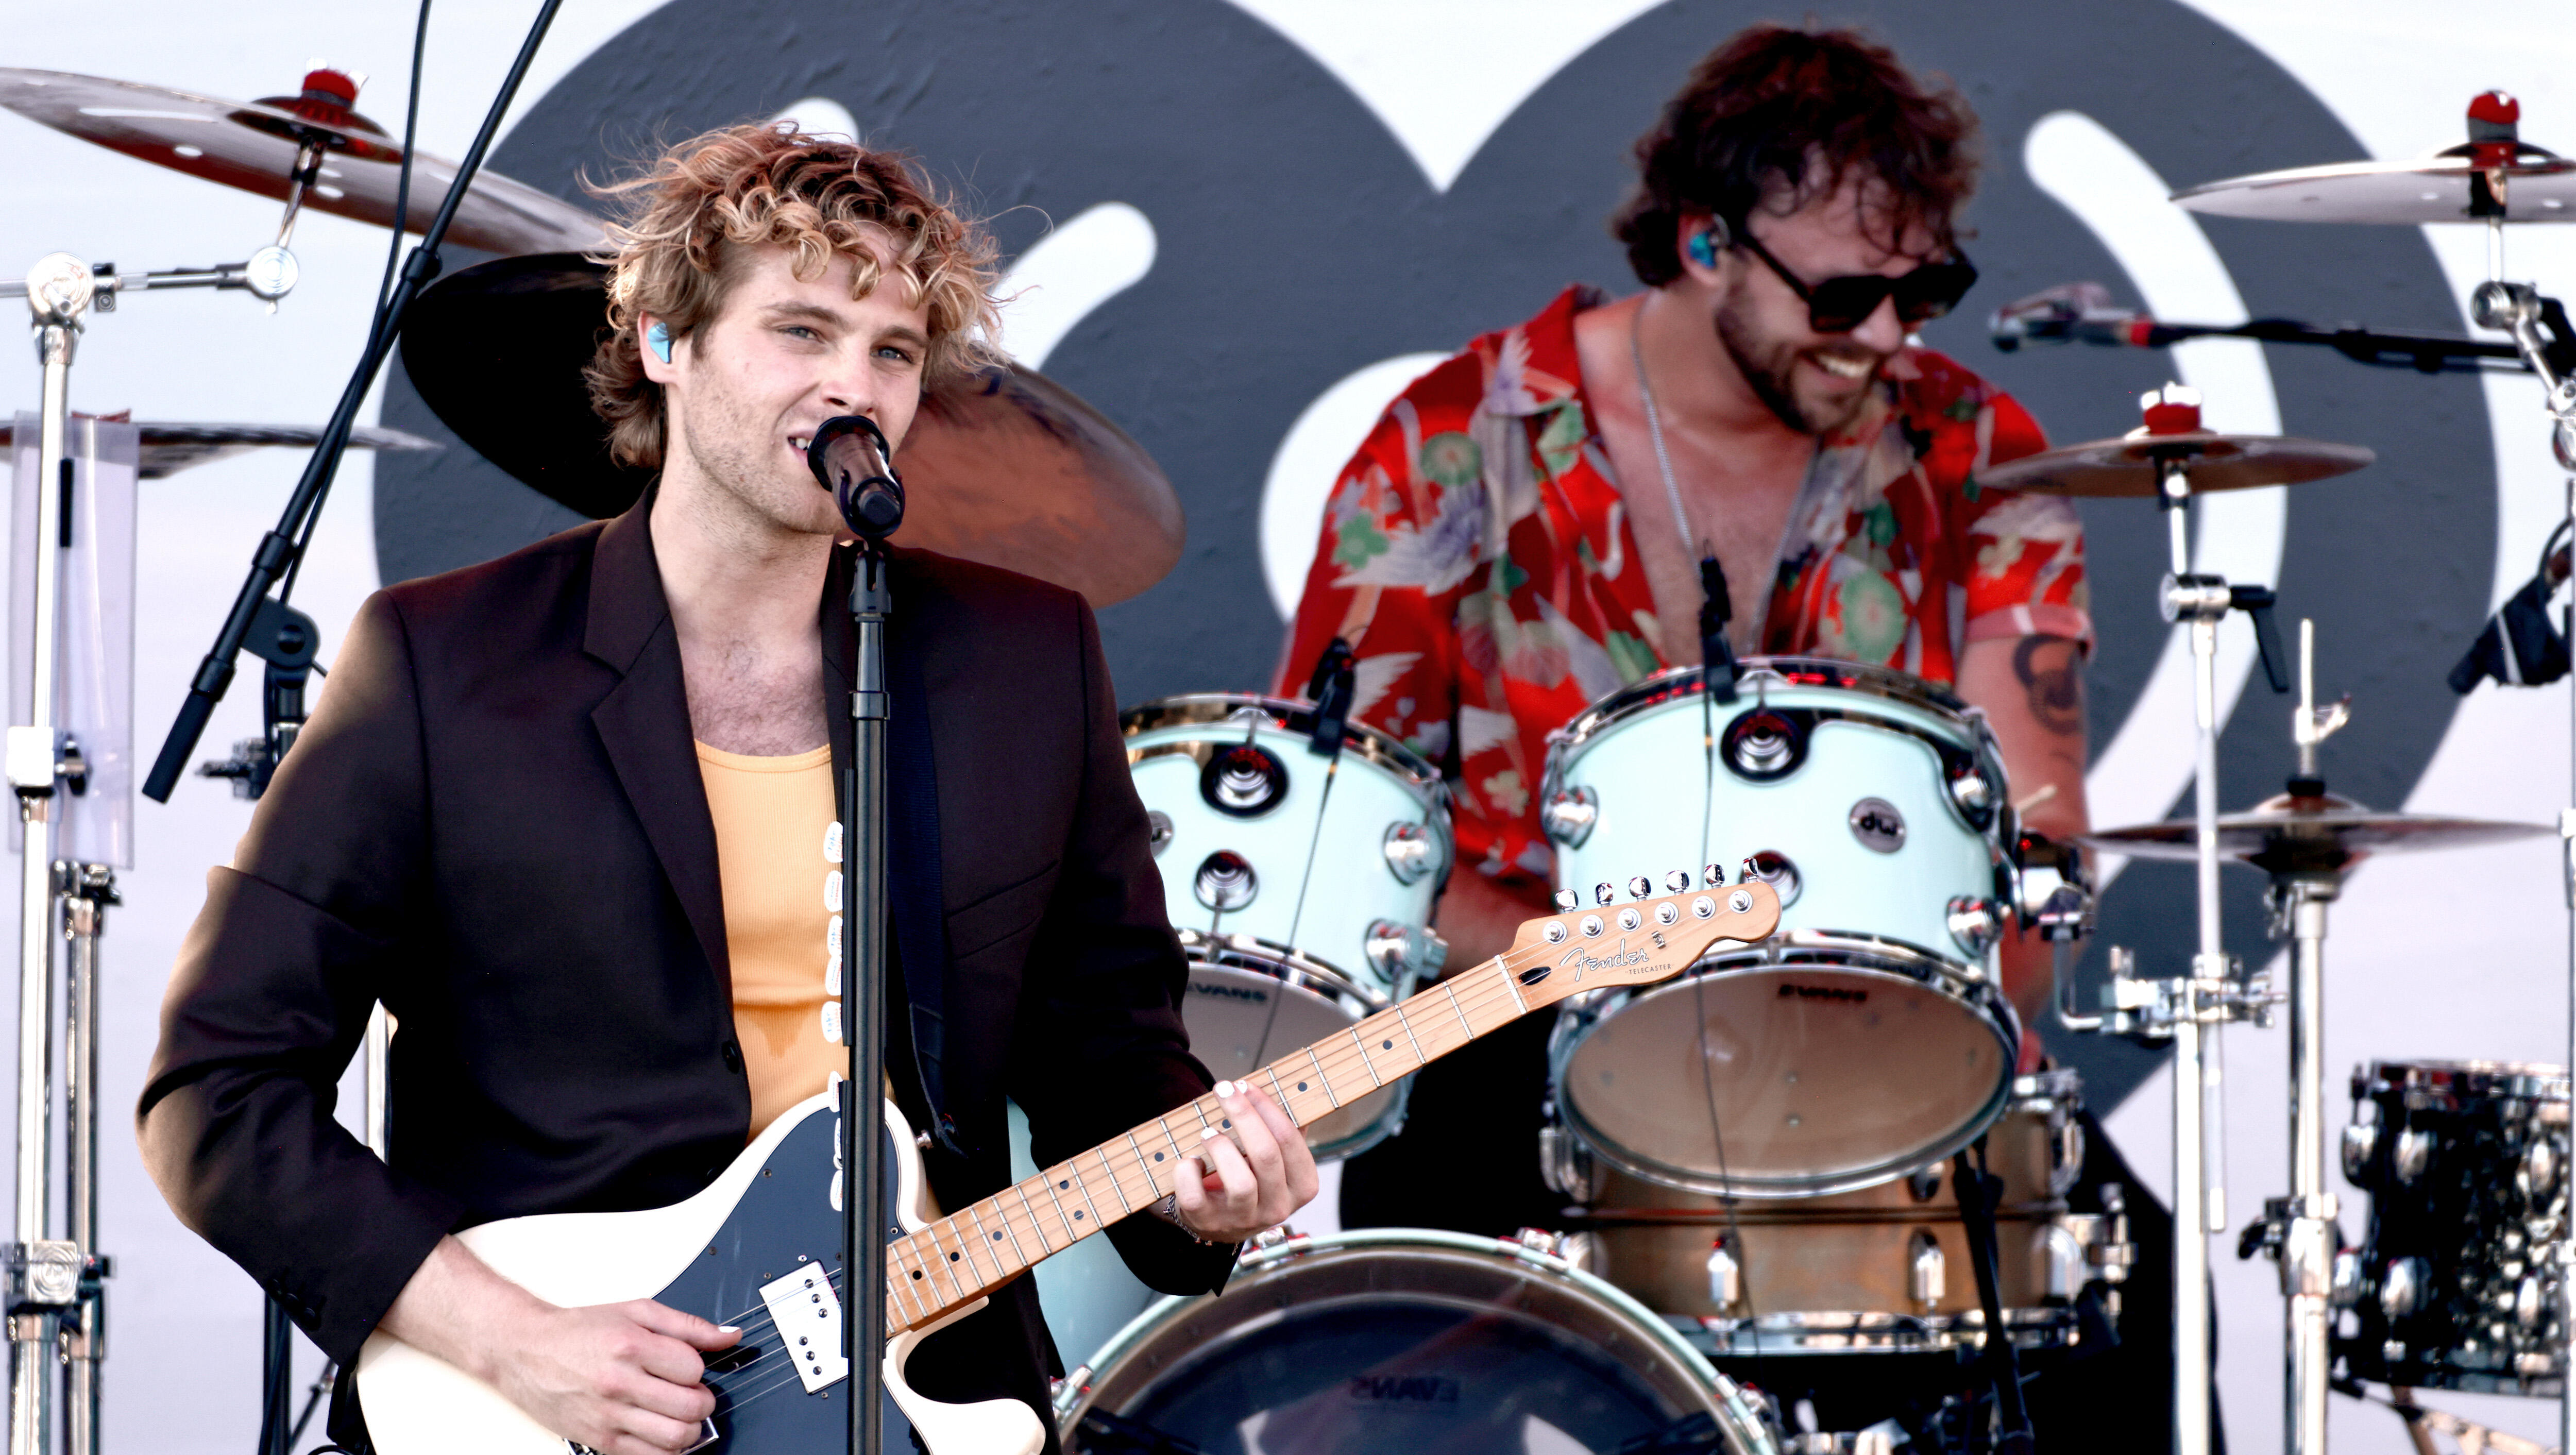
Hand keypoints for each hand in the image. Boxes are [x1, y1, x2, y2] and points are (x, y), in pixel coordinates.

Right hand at [488, 1299, 740, 1454]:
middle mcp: (620, 1383)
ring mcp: (608, 1415)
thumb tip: (730, 1335)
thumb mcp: (636, 1312)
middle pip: (691, 1406)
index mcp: (632, 1346)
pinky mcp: (599, 1439)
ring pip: (675, 1438)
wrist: (525, 1350)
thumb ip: (688, 1325)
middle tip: (692, 1393)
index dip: (698, 1367)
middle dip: (702, 1400)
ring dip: (689, 1429)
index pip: (694, 1368)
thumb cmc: (579, 1330)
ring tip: (678, 1414)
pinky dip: (666, 1450)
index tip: (687, 1366)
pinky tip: (661, 1431)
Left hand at [1166, 1081, 1319, 1243]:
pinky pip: (1195, 1196)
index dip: (1266, 1108)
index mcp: (1302, 1186)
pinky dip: (1188, 1172)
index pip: (1290, 1140)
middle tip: (1224, 1090)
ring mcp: (1243, 1220)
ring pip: (1239, 1182)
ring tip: (1208, 1132)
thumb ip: (1285, 1129)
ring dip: (1220, 1146)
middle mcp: (1277, 1208)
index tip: (1246, 1085)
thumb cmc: (1252, 1176)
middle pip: (1266, 1154)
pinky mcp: (1208, 1224)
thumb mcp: (1277, 1159)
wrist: (1220, 1220)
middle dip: (1242, 1115)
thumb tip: (1284, 1089)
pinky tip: (1191, 1160)